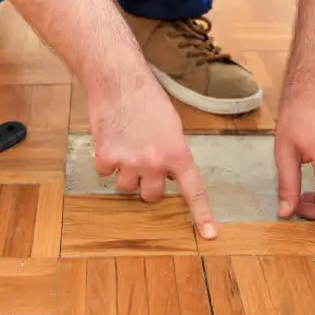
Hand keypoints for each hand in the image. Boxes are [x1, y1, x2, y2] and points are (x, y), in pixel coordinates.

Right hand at [87, 74, 216, 239]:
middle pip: (151, 196)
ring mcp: (130, 162)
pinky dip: (106, 159)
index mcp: (178, 152)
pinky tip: (110, 138)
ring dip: (125, 172)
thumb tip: (169, 171)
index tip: (209, 235)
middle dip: (147, 183)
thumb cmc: (147, 97)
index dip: (202, 214)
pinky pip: (105, 172)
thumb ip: (173, 151)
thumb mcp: (172, 125)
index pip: (194, 190)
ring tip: (125, 144)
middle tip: (143, 161)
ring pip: (125, 187)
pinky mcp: (107, 157)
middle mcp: (155, 162)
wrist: (119, 80)